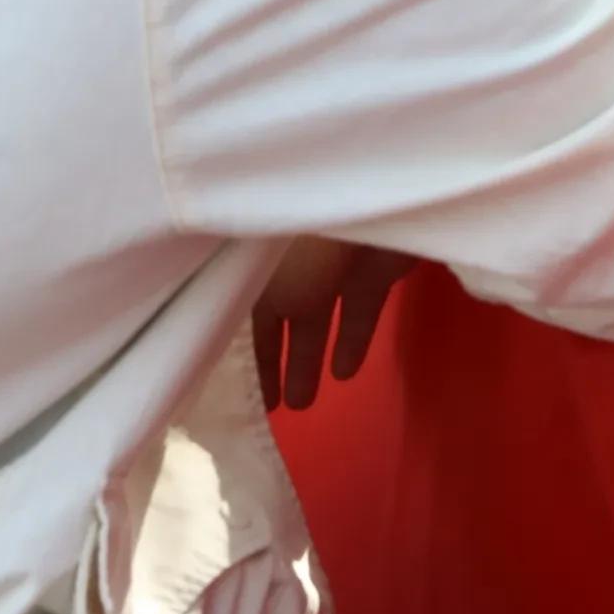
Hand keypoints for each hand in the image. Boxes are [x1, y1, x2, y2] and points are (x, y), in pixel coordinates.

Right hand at [253, 237, 416, 411]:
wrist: (377, 207)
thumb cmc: (306, 246)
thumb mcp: (268, 289)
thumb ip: (260, 321)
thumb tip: (249, 348)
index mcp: (255, 255)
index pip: (241, 306)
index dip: (241, 348)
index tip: (237, 390)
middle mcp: (290, 256)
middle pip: (278, 315)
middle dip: (274, 359)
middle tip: (271, 406)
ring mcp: (335, 260)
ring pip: (318, 317)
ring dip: (309, 359)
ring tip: (302, 404)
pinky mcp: (376, 268)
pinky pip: (359, 310)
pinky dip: (352, 340)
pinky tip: (345, 374)